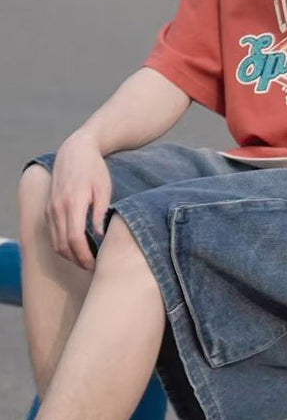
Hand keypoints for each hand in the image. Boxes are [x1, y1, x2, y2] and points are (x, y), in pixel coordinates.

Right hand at [47, 133, 111, 269]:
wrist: (75, 151)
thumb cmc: (94, 169)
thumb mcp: (104, 189)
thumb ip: (100, 213)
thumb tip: (99, 236)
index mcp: (73, 202)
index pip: (75, 238)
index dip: (85, 256)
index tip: (96, 264)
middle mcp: (58, 207)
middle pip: (64, 245)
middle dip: (78, 260)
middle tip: (93, 268)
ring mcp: (51, 208)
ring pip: (56, 242)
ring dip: (70, 256)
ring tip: (86, 262)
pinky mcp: (48, 209)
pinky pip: (53, 234)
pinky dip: (62, 246)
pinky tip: (76, 250)